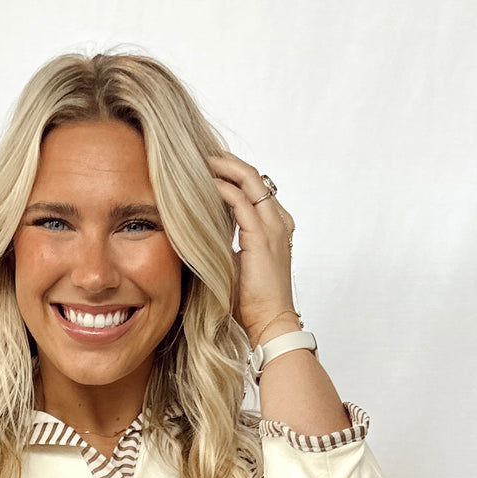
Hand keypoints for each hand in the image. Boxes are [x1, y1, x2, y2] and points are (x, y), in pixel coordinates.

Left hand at [207, 151, 298, 346]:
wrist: (271, 322)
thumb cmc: (253, 303)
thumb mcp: (236, 265)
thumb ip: (224, 244)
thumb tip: (197, 236)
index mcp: (276, 227)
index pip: (256, 189)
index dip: (233, 174)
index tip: (209, 169)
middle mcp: (278, 221)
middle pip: (254, 176)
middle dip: (227, 162)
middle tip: (202, 155)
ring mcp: (273, 226)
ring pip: (249, 180)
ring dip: (224, 167)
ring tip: (200, 161)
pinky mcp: (262, 236)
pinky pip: (241, 200)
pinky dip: (221, 188)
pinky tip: (203, 184)